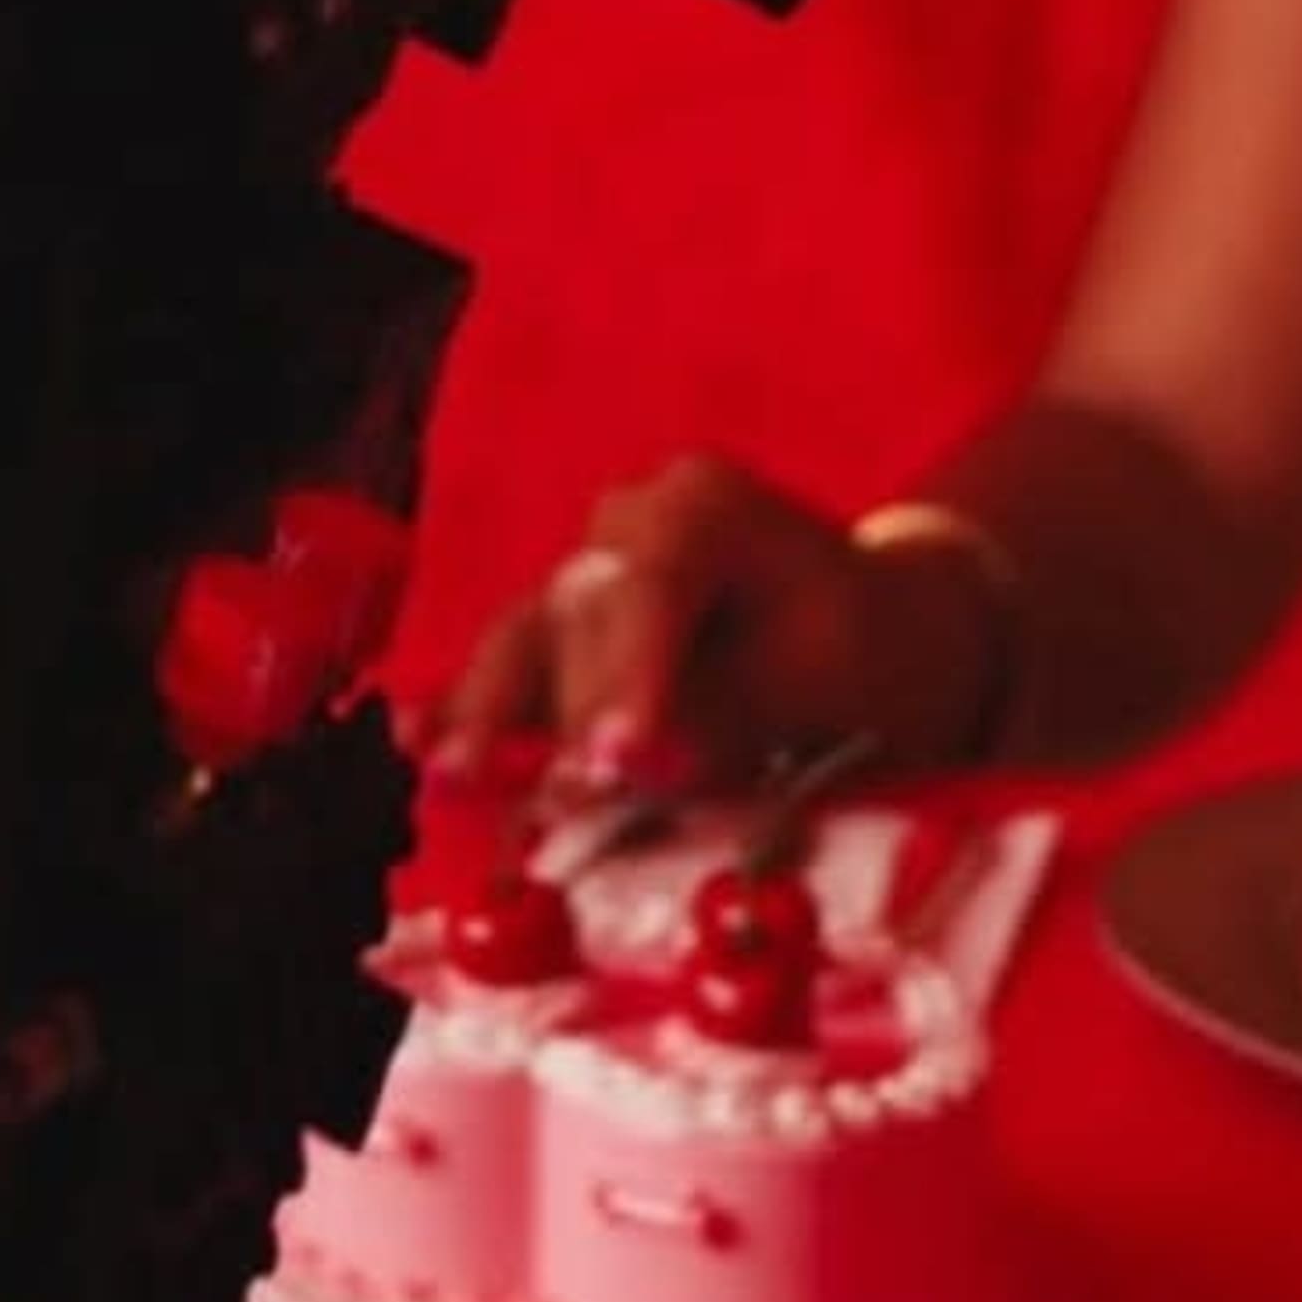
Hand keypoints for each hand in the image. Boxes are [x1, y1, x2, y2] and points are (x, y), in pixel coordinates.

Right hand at [431, 453, 983, 794]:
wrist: (883, 628)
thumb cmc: (866, 650)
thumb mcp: (825, 677)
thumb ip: (734, 711)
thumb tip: (651, 761)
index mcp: (706, 504)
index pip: (656, 587)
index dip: (630, 677)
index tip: (621, 759)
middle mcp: (629, 519)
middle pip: (583, 616)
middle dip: (575, 714)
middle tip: (571, 798)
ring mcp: (588, 568)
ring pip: (529, 637)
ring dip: (492, 712)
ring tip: (452, 772)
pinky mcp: (565, 628)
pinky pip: (516, 666)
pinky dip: (472, 706)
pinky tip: (418, 739)